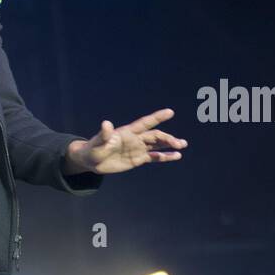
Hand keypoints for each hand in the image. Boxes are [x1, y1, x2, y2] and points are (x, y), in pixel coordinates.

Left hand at [65, 109, 187, 174]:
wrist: (91, 161)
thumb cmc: (93, 149)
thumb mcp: (97, 142)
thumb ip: (104, 134)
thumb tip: (106, 123)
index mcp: (128, 132)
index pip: (145, 123)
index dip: (157, 117)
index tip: (170, 112)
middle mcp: (136, 139)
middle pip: (155, 136)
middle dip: (167, 138)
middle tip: (179, 143)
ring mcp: (138, 149)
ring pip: (157, 145)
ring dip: (170, 144)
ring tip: (183, 145)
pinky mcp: (138, 159)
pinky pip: (154, 157)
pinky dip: (165, 157)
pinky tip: (176, 156)